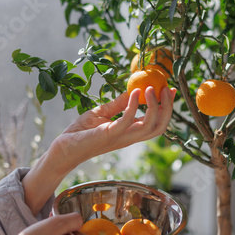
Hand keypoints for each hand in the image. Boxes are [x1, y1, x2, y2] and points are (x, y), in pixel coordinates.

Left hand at [23, 86, 175, 214]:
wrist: (63, 146)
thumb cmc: (81, 131)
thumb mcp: (103, 113)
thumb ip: (119, 104)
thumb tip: (134, 90)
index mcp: (130, 133)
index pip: (156, 123)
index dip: (167, 108)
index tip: (171, 90)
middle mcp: (129, 137)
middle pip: (159, 127)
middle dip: (168, 108)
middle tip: (168, 89)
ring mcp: (121, 138)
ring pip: (150, 127)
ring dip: (155, 107)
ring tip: (152, 88)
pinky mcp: (109, 135)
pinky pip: (128, 121)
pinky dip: (135, 106)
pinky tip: (135, 92)